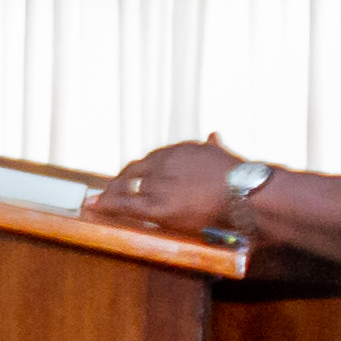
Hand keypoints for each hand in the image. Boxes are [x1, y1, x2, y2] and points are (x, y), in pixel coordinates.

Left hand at [94, 140, 244, 228]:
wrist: (246, 192)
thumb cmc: (239, 177)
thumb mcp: (221, 154)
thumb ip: (212, 145)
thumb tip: (212, 134)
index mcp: (178, 150)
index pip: (150, 160)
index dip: (138, 170)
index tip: (130, 176)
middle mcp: (164, 162)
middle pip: (133, 171)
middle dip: (119, 181)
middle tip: (109, 190)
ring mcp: (159, 184)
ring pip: (126, 187)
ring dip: (111, 194)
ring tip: (97, 201)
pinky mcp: (158, 205)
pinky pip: (126, 204)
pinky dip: (107, 204)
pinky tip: (94, 205)